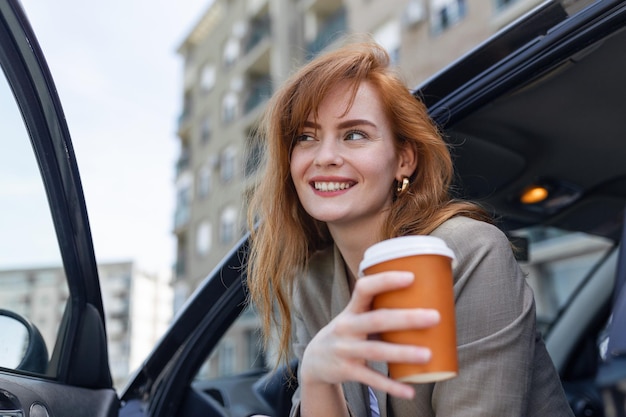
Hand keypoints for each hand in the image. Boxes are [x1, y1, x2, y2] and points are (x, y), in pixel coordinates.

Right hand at [300, 271, 439, 398]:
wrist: (315, 360)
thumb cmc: (347, 332)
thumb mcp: (355, 316)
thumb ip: (379, 308)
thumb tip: (424, 297)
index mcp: (351, 309)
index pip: (364, 288)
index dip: (386, 281)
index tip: (411, 277)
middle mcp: (346, 327)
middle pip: (377, 320)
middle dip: (406, 318)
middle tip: (435, 316)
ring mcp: (346, 350)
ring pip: (376, 351)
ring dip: (403, 352)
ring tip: (428, 354)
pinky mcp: (347, 371)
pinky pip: (371, 379)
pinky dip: (391, 386)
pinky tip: (410, 390)